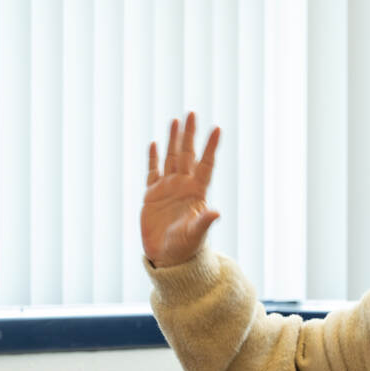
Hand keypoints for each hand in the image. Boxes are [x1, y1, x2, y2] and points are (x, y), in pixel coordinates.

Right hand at [141, 112, 221, 266]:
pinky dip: (153, 158)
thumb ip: (204, 222)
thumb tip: (217, 213)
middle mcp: (183, 186)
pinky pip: (152, 172)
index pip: (205, 164)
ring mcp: (167, 189)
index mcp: (196, 192)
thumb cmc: (185, 248)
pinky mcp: (152, 195)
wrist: (167, 257)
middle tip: (191, 113)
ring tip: (175, 121)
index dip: (210, 147)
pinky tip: (154, 144)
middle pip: (187, 154)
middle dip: (189, 134)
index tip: (217, 128)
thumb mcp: (195, 235)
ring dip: (173, 140)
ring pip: (171, 158)